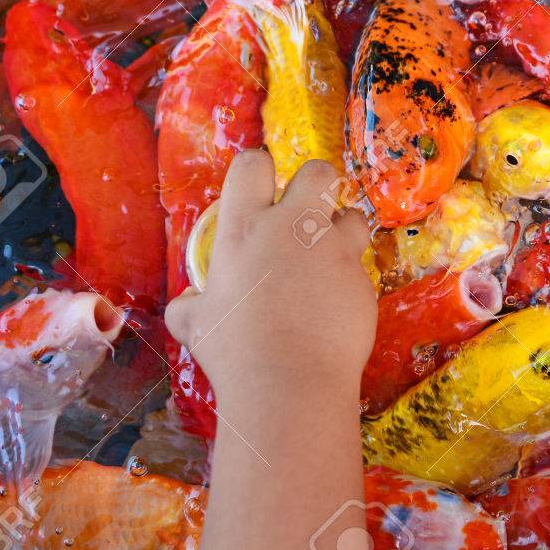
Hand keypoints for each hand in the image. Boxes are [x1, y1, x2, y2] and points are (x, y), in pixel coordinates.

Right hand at [165, 151, 374, 406]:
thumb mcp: (197, 325)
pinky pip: (361, 268)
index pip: (253, 165)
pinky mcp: (364, 281)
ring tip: (327, 260)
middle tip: (305, 213)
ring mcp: (335, 252)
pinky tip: (335, 308)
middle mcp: (294, 229)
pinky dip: (349, 281)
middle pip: (318, 172)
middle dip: (315, 184)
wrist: (292, 383)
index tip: (259, 187)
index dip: (257, 169)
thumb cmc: (235, 351)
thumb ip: (192, 307)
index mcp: (245, 229)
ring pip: (353, 217)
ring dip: (342, 231)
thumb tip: (185, 306)